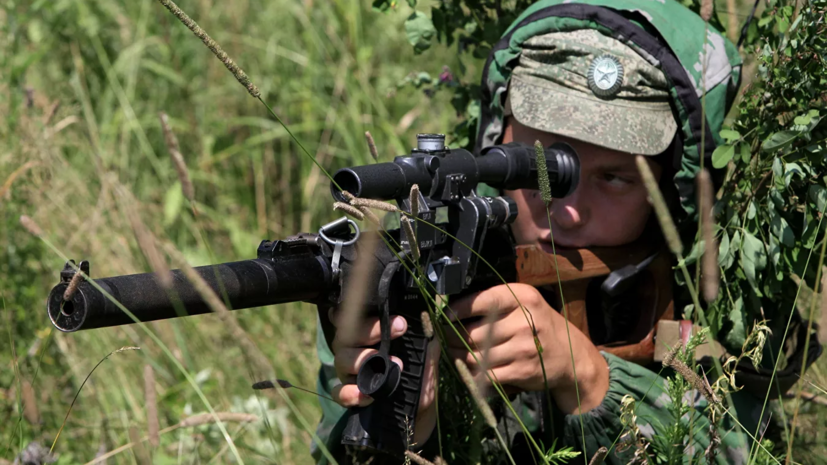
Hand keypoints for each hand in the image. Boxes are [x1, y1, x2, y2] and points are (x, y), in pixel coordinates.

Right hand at [328, 310, 439, 443]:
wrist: (419, 410)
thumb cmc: (419, 373)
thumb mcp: (427, 354)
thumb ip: (424, 337)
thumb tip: (424, 320)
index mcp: (370, 334)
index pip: (358, 315)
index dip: (368, 312)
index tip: (400, 321)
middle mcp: (355, 348)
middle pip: (347, 333)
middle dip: (369, 329)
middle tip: (398, 330)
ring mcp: (348, 372)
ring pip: (342, 359)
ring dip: (363, 359)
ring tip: (391, 365)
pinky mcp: (348, 395)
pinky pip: (339, 392)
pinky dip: (350, 392)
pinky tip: (367, 395)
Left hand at [445, 283, 608, 413]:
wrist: (570, 356)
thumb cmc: (538, 325)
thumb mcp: (524, 303)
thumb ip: (495, 302)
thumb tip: (452, 308)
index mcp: (522, 297)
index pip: (481, 300)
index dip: (457, 310)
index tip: (444, 316)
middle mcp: (524, 321)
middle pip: (472, 332)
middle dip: (451, 338)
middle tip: (443, 339)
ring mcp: (524, 347)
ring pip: (475, 355)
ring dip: (458, 357)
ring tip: (452, 353)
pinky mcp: (522, 371)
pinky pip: (486, 374)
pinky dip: (472, 373)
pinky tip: (467, 369)